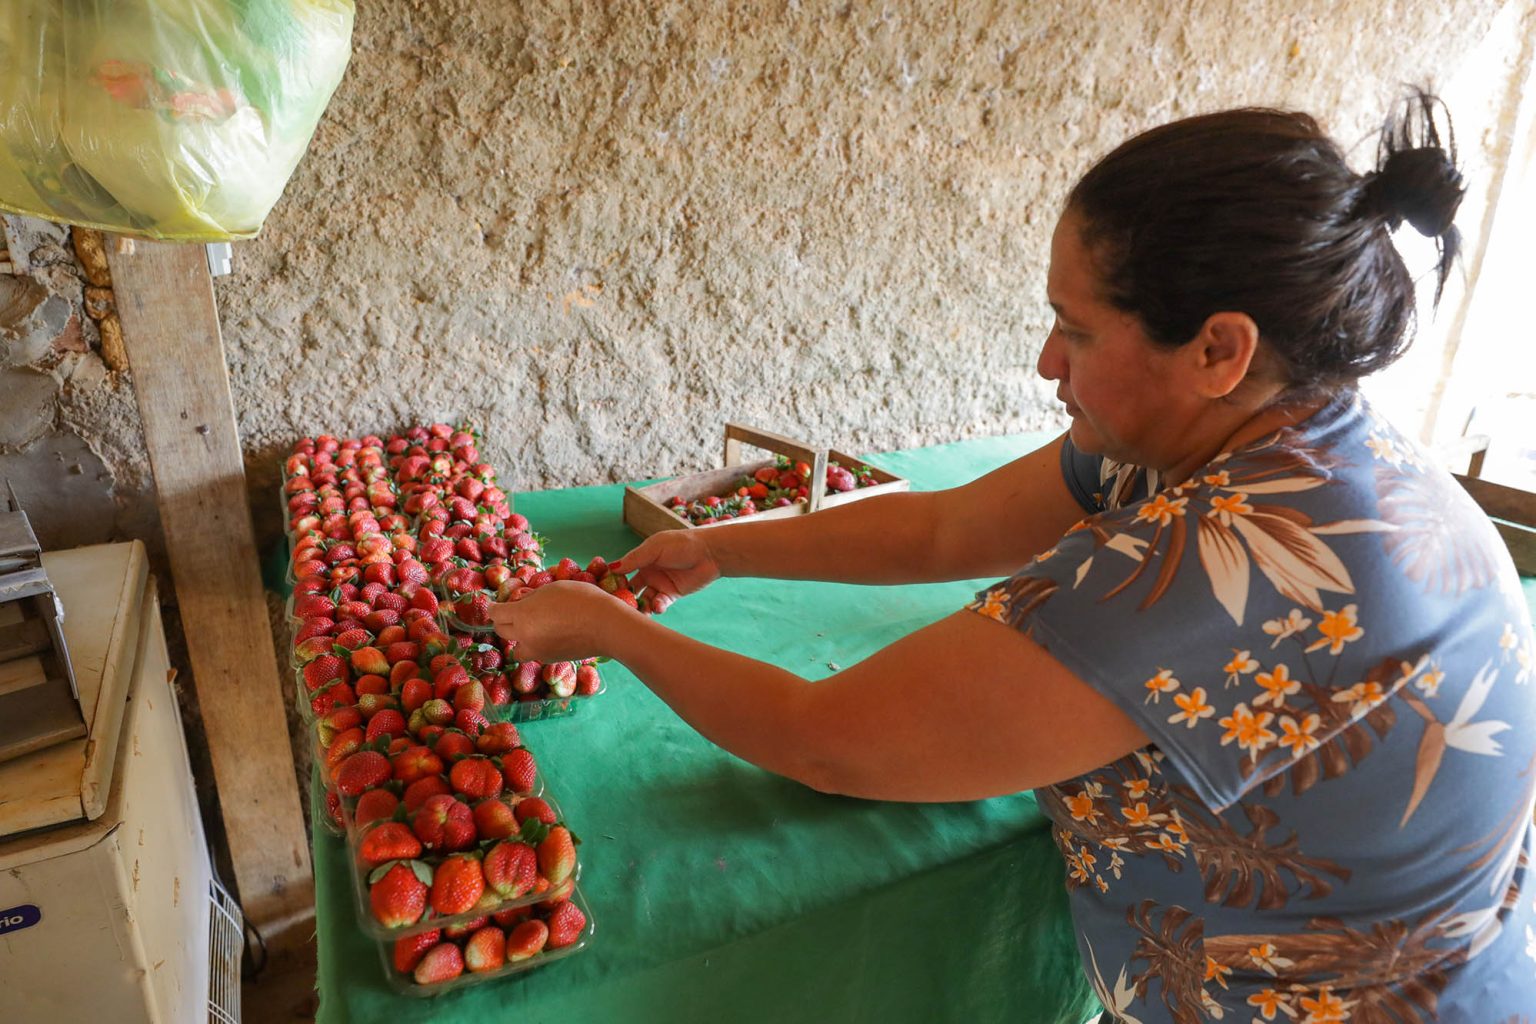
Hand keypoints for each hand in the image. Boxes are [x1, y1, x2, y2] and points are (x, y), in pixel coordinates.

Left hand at [488, 582, 638, 662]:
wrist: (606, 625)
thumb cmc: (581, 599)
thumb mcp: (553, 588)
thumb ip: (532, 597)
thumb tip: (522, 602)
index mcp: (522, 615)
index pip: (495, 613)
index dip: (494, 607)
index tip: (497, 603)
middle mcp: (524, 636)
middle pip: (502, 631)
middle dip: (504, 621)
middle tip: (515, 612)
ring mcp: (537, 651)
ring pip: (516, 648)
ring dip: (518, 639)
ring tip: (532, 628)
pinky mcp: (550, 659)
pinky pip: (534, 653)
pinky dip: (536, 645)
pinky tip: (551, 634)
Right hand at [617, 530, 721, 606]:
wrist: (710, 553)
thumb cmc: (682, 544)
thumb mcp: (654, 548)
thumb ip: (634, 559)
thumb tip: (611, 568)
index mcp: (641, 559)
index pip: (621, 573)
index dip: (613, 582)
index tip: (605, 593)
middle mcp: (648, 573)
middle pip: (630, 590)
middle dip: (625, 600)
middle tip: (620, 608)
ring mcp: (660, 585)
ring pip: (644, 600)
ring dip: (640, 607)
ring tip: (640, 611)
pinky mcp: (672, 595)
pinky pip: (659, 604)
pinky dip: (656, 606)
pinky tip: (658, 605)